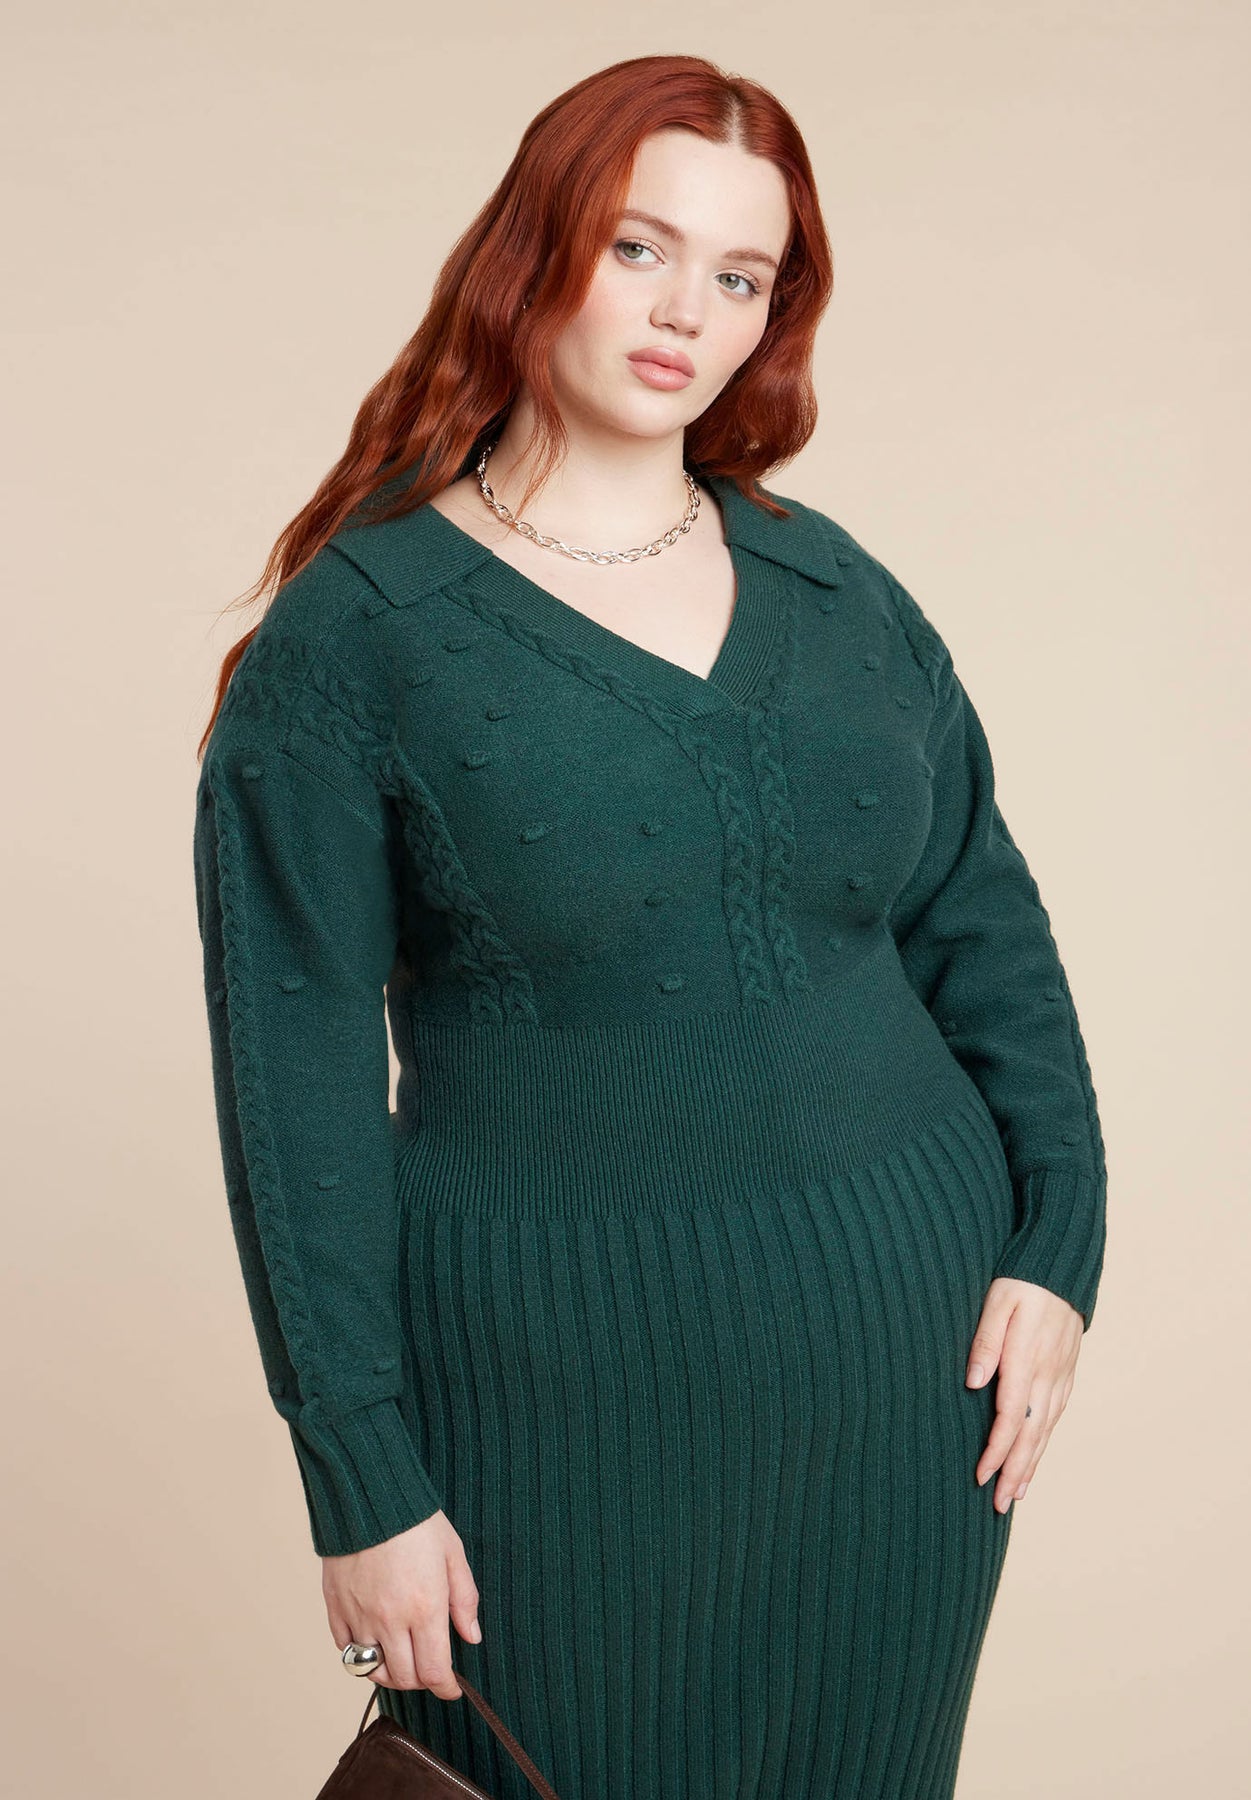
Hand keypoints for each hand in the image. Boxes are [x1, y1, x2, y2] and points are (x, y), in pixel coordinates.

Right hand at [323, 1510, 481, 1700]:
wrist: (369, 1493)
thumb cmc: (416, 1520)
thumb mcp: (453, 1554)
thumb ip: (464, 1600)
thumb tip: (472, 1637)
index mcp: (424, 1607)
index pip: (434, 1672)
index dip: (446, 1687)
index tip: (451, 1688)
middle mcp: (390, 1619)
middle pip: (404, 1677)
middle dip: (421, 1680)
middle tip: (429, 1668)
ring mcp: (359, 1615)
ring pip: (372, 1669)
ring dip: (389, 1671)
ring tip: (401, 1658)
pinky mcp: (335, 1606)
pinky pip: (345, 1648)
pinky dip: (359, 1652)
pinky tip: (372, 1638)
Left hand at [966, 1277, 1083, 1512]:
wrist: (1062, 1264)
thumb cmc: (1022, 1280)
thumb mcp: (997, 1303)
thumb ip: (985, 1343)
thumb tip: (973, 1383)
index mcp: (1026, 1360)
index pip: (1010, 1419)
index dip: (996, 1451)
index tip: (980, 1476)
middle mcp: (1048, 1375)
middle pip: (1031, 1434)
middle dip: (1014, 1472)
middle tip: (999, 1504)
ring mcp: (1061, 1374)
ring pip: (1046, 1428)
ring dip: (1032, 1462)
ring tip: (1017, 1492)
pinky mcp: (1067, 1371)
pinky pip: (1056, 1414)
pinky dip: (1045, 1439)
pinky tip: (1038, 1452)